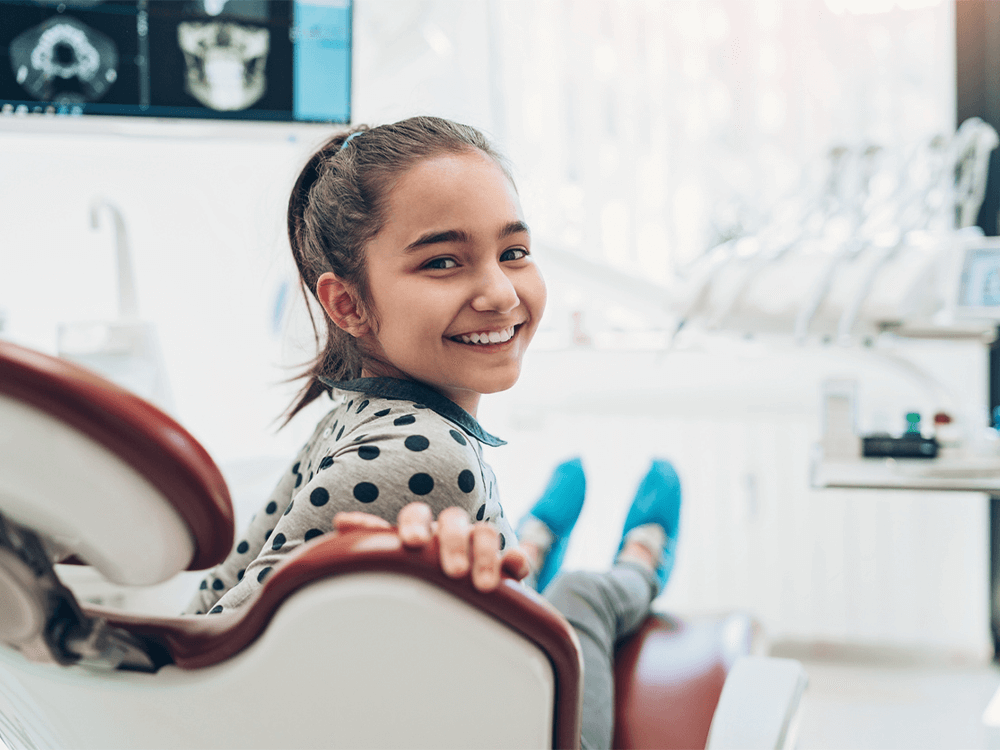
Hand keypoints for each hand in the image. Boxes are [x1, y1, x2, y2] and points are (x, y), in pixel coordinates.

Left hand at [333, 504, 529, 591]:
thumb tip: (341, 521)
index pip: (417, 513)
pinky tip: (516, 568)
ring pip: (487, 533)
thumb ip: (370, 542)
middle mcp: (450, 532)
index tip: (412, 543)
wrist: (438, 610)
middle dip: (455, 542)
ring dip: (486, 554)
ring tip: (482, 586)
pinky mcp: (505, 568)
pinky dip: (518, 559)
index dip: (415, 523)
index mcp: (420, 529)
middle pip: (456, 519)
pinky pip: (517, 558)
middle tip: (453, 572)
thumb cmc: (409, 579)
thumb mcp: (387, 563)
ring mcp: (478, 547)